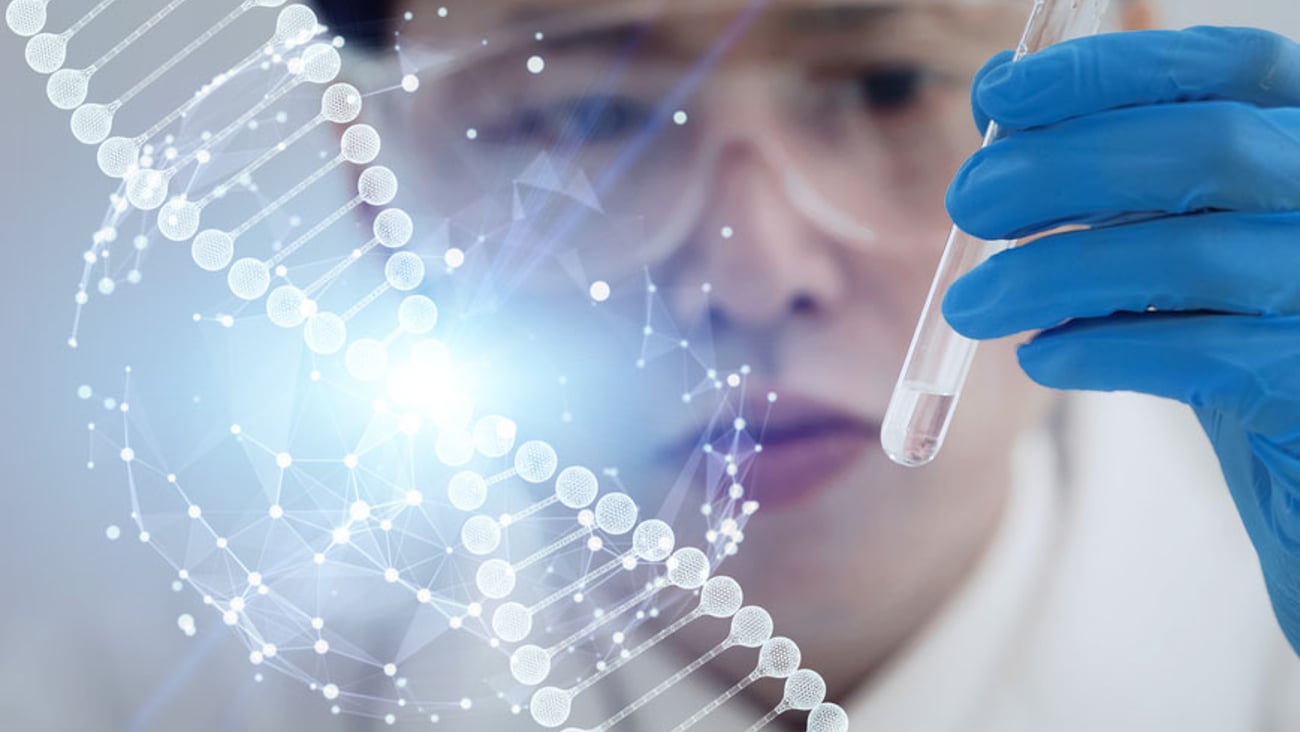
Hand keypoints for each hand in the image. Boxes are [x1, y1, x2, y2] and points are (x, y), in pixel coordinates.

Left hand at [942, 26, 1299, 652]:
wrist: (1294, 450)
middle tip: (967, 203)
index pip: (1224, 66)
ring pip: (1187, 257)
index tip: (1001, 96)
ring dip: (1049, 275)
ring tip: (970, 305)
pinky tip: (1038, 356)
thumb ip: (1102, 162)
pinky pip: (1199, 356)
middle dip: (1060, 168)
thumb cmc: (1222, 315)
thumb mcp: (1168, 223)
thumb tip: (998, 96)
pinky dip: (1099, 350)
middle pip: (1203, 148)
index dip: (1109, 70)